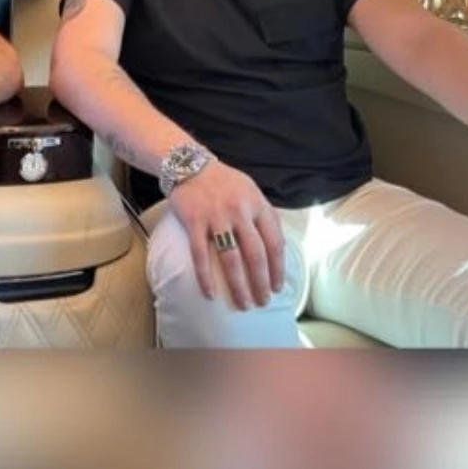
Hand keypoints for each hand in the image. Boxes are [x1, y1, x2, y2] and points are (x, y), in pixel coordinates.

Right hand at [168, 160, 284, 309]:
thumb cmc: (223, 181)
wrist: (189, 164)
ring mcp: (216, 216)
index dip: (278, 268)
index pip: (274, 242)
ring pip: (231, 259)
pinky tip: (210, 294)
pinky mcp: (194, 221)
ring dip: (238, 285)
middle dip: (261, 283)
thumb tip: (276, 246)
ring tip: (243, 304)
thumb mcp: (250, 191)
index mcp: (257, 204)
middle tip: (262, 302)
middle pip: (255, 255)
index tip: (277, 287)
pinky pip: (201, 254)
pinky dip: (205, 277)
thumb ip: (263, 214)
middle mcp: (239, 211)